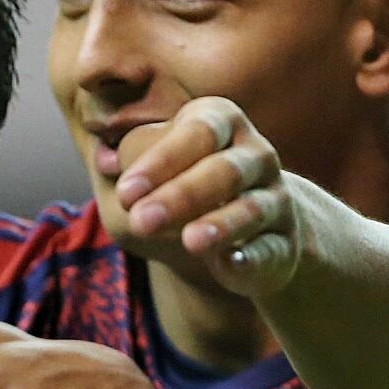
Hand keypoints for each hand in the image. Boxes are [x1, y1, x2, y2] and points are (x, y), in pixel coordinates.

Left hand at [113, 96, 312, 299]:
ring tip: (190, 240)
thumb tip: (106, 161)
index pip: (197, 132)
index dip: (163, 160)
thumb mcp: (150, 169)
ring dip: (222, 224)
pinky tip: (229, 264)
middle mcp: (254, 156)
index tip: (125, 193)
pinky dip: (251, 257)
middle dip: (182, 195)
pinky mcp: (282, 243)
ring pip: (252, 208)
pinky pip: (270, 249)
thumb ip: (128, 162)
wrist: (245, 227)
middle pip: (225, 170)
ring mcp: (274, 199)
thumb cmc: (180, 188)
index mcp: (220, 124)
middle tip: (141, 220)